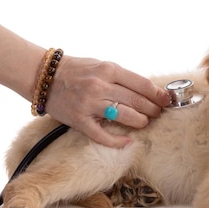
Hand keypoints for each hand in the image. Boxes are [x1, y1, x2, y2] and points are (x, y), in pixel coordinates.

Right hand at [45, 56, 170, 147]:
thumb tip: (148, 91)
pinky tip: (128, 141)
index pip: (142, 84)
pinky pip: (103, 135)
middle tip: (158, 113)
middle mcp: (100, 86)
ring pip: (125, 116)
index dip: (158, 94)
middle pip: (137, 101)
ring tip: (144, 122)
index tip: (166, 100)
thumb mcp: (101, 66)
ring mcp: (90, 104)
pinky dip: (118, 141)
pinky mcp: (80, 120)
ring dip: (140, 121)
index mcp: (108, 70)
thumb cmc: (76, 70)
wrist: (42, 76)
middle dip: (153, 109)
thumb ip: (121, 77)